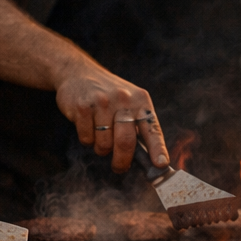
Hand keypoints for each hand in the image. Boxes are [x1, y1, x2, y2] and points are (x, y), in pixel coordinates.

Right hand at [54, 60, 168, 172]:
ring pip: (104, 144)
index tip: (162, 165)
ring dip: (101, 148)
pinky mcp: (83, 107)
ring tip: (99, 133)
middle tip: (119, 167)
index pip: (152, 129)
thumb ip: (139, 127)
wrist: (79, 73)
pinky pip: (87, 139)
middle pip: (126, 142)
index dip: (158, 149)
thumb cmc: (109, 95)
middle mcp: (124, 99)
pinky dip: (87, 139)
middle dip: (122, 161)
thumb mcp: (130, 103)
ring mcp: (102, 102)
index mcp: (140, 100)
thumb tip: (150, 160)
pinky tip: (87, 124)